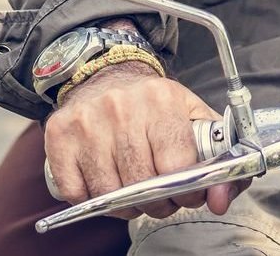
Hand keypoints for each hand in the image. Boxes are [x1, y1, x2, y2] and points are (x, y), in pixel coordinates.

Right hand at [43, 64, 244, 219]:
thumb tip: (220, 200)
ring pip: (109, 195)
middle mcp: (120, 108)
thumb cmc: (154, 105)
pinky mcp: (59, 136)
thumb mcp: (194, 119)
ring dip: (125, 205)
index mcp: (161, 100)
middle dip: (157, 202)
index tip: (188, 192)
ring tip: (134, 191)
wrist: (106, 74)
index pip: (177, 167)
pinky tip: (105, 182)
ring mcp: (86, 123)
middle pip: (142, 185)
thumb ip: (220, 161)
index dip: (187, 191)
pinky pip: (76, 193)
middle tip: (161, 196)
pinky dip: (92, 199)